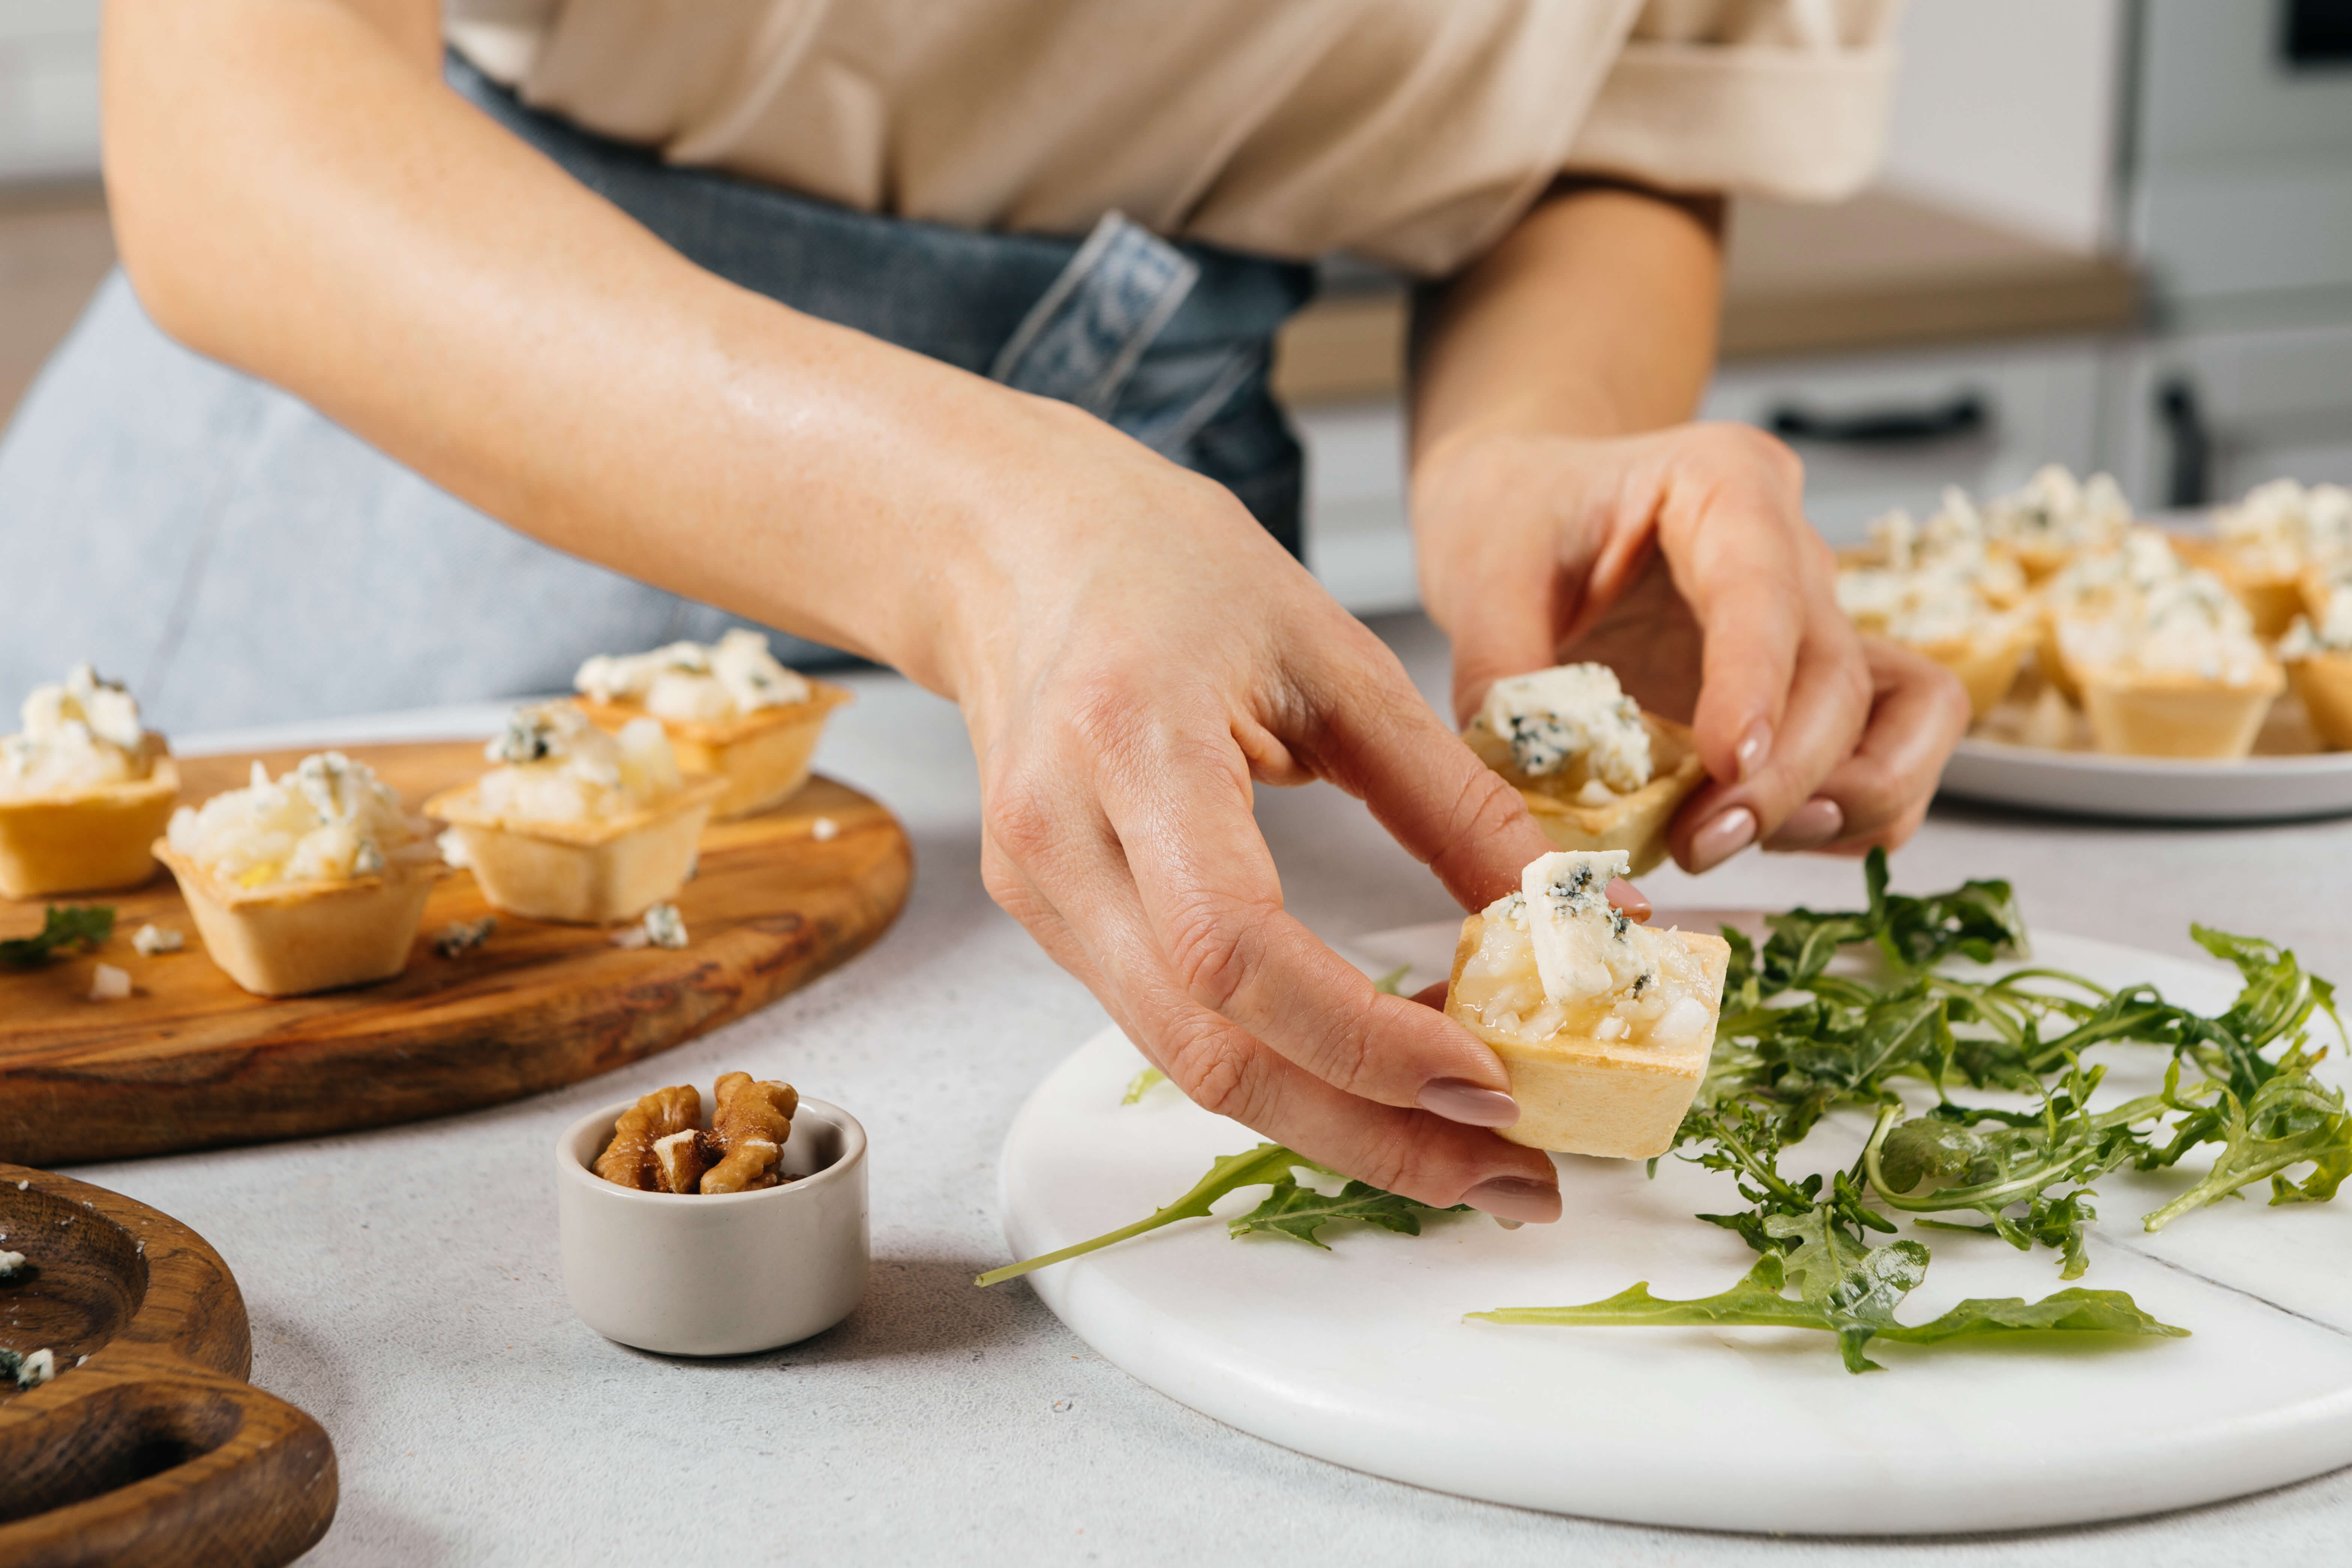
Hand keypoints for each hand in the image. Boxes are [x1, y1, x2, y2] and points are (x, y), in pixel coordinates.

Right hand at [943, 398, 1589, 1219]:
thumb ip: (1452, 796)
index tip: (1489, 1079)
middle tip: (1514, 1177)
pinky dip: (1290, 1072)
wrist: (1014, 549)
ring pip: (1191, 1068)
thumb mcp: (1336, 656)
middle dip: (1373, 1135)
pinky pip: (1178, 1032)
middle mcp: (1061, 842)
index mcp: (1130, 744)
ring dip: (1340, 1128)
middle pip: (1209, 1053)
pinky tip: (1381, 1081)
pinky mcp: (1054, 922)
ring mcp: (1043, 896)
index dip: (1363, 1037)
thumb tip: (1575, 910)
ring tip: (1471, 1155)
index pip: (1234, 948)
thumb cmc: (1166, 567)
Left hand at [1412, 423, 1969, 868]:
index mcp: (1723, 486)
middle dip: (1785, 777)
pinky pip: (1886, 754)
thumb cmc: (1520, 514)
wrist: (1536, 502)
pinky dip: (1844, 814)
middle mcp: (1796, 550)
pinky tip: (1754, 835)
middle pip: (1842, 674)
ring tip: (1730, 843)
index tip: (1728, 763)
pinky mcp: (1816, 685)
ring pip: (1910, 717)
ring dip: (1843, 803)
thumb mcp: (1483, 571)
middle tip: (1695, 844)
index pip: (1765, 589)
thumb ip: (1501, 670)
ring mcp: (1821, 620)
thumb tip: (1525, 781)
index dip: (1757, 683)